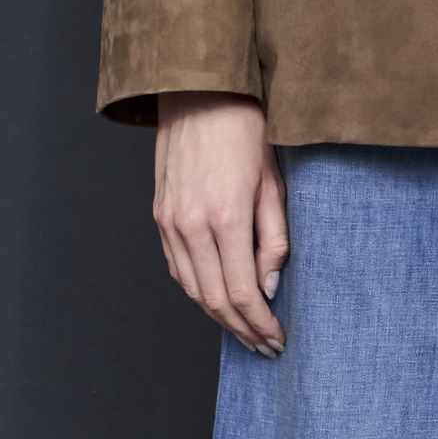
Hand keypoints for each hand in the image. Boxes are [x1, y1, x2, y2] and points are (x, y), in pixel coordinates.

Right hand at [153, 93, 288, 355]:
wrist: (200, 91)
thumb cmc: (246, 129)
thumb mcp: (274, 183)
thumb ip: (274, 240)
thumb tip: (269, 287)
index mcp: (225, 217)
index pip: (241, 293)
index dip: (260, 324)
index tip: (277, 339)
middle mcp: (191, 225)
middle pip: (213, 300)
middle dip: (242, 330)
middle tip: (265, 347)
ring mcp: (170, 222)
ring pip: (192, 289)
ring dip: (219, 317)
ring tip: (245, 331)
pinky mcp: (160, 215)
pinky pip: (177, 267)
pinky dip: (198, 290)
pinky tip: (218, 299)